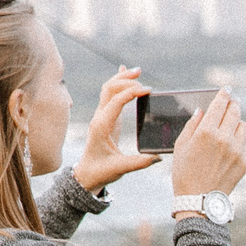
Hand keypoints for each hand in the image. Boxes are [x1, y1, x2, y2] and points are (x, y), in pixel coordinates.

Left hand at [72, 68, 158, 192]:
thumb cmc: (101, 171)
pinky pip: (109, 95)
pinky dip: (118, 83)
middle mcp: (99, 117)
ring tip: (137, 71)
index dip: (132, 93)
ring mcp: (101, 116)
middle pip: (109, 89)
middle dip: (125, 80)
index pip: (116, 101)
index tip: (148, 91)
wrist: (86, 174)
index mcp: (101, 126)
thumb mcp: (120, 169)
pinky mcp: (105, 118)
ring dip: (121, 78)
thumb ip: (140, 162)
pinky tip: (124, 74)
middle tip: (142, 76)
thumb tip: (159, 157)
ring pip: (108, 89)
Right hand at [169, 87, 245, 200]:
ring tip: (230, 126)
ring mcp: (237, 151)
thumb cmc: (185, 172)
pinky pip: (245, 144)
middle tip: (231, 103)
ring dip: (237, 123)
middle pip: (235, 112)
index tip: (227, 89)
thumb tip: (202, 110)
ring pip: (244, 126)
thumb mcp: (181, 146)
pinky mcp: (244, 162)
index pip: (220, 105)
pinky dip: (238, 141)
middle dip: (233, 105)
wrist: (199, 200)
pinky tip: (229, 147)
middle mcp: (225, 139)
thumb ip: (192, 125)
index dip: (224, 94)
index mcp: (207, 132)